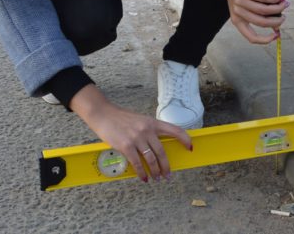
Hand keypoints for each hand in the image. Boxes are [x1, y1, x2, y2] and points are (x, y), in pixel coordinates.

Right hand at [70, 85, 191, 182]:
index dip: (185, 139)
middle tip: (168, 175)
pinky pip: (137, 163)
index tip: (190, 148)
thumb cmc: (121, 118)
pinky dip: (141, 173)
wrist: (104, 114)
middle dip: (166, 166)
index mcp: (153, 122)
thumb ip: (150, 131)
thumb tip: (157, 147)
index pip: (175, 130)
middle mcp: (147, 130)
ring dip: (155, 171)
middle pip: (162, 151)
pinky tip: (144, 178)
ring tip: (157, 178)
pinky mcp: (126, 146)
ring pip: (151, 159)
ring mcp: (137, 138)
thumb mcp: (140, 120)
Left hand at [225, 0, 286, 43]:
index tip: (277, 35)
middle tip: (284, 17)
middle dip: (277, 21)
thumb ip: (259, 16)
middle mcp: (237, 12)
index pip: (251, 37)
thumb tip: (276, 27)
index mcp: (237, 20)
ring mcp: (239, 1)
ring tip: (285, 4)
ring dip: (278, 8)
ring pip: (264, 10)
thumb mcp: (247, 7)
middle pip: (261, 22)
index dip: (265, 39)